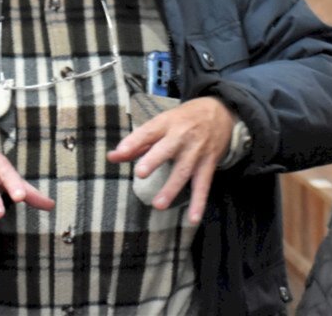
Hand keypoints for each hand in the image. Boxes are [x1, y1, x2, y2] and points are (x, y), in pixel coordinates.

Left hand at [106, 96, 234, 224]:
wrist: (220, 113)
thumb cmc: (184, 120)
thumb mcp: (161, 124)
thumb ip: (136, 143)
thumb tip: (111, 157)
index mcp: (167, 123)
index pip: (148, 131)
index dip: (134, 141)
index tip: (120, 152)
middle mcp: (182, 136)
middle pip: (167, 148)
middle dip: (154, 160)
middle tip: (140, 173)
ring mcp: (196, 152)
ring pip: (183, 171)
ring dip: (171, 188)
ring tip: (158, 205)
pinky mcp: (208, 164)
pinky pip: (203, 185)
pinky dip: (199, 203)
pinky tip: (193, 219)